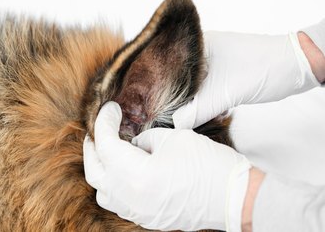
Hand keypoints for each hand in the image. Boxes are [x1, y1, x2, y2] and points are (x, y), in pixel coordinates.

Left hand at [83, 101, 250, 230]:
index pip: (106, 146)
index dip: (104, 123)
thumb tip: (133, 144)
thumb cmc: (209, 165)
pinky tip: (125, 170)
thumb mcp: (173, 139)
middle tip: (99, 130)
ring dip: (102, 169)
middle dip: (93, 148)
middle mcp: (131, 199)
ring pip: (104, 192)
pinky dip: (116, 184)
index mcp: (136, 176)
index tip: (110, 110)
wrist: (235, 196)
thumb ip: (145, 140)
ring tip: (109, 151)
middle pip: (95, 173)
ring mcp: (139, 212)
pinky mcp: (148, 218)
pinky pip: (120, 202)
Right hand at [173, 31, 319, 128]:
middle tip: (173, 115)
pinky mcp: (225, 73)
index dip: (164, 87)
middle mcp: (204, 50)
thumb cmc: (263, 69)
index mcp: (200, 45)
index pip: (172, 67)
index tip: (160, 105)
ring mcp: (215, 61)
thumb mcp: (225, 93)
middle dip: (180, 98)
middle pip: (182, 78)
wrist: (296, 68)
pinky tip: (208, 113)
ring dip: (195, 102)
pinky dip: (207, 102)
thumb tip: (175, 125)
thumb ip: (197, 111)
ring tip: (191, 116)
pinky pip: (208, 89)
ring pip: (196, 85)